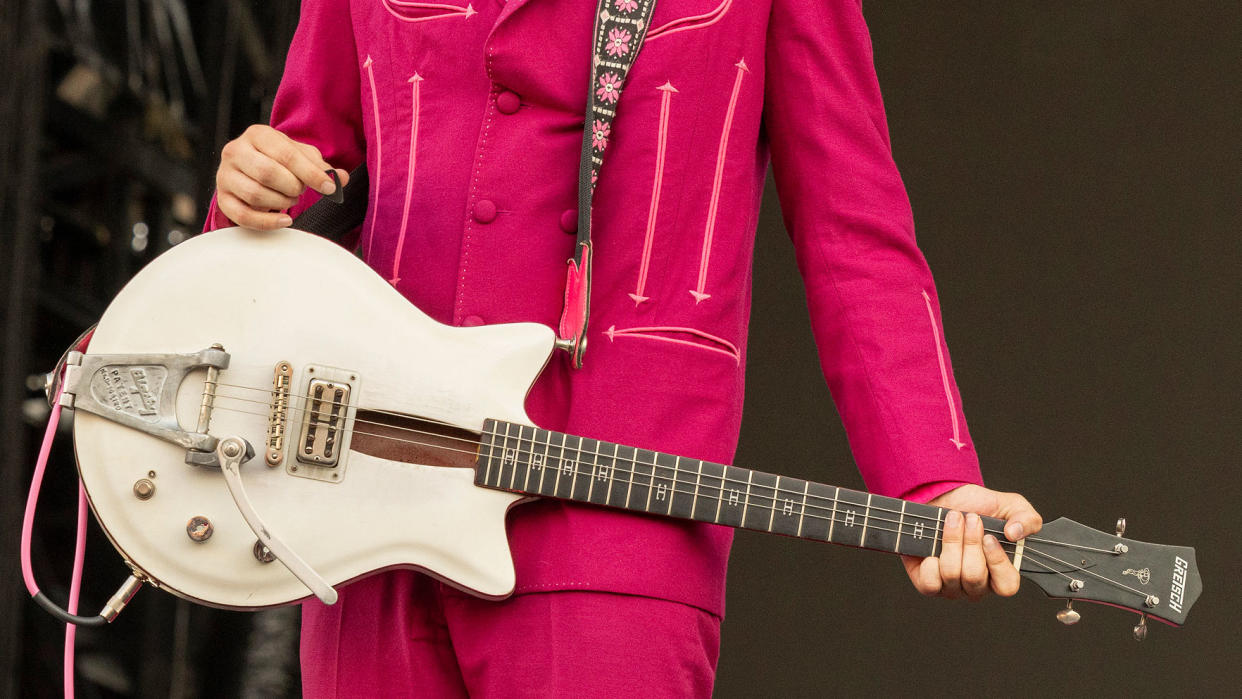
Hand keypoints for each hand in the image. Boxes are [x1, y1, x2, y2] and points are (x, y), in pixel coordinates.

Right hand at [215, 124, 349, 229]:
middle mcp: (235, 151)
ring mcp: (225, 175)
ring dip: (281, 202)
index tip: (328, 188)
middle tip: (300, 190)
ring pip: (255, 194)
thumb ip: (321, 167)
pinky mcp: (223, 199)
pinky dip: (268, 222)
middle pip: (268, 173)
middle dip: (292, 187)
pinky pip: (243, 216)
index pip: (286, 154)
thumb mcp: (301, 156)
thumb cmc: (279, 160)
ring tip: (289, 199)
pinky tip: (285, 220)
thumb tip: (340, 179)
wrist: (251, 168)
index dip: (311, 173)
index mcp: (257, 134)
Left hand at [900, 484, 1041, 600]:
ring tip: (952, 520)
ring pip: (952, 575)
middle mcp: (978, 586)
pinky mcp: (929, 583)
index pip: (1007, 586)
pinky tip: (933, 548)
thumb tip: (1015, 534)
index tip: (988, 537)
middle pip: (974, 577)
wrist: (946, 498)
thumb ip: (1027, 519)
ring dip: (951, 542)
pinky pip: (930, 584)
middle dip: (969, 542)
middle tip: (969, 518)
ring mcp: (952, 587)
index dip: (998, 563)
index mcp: (1001, 574)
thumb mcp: (1012, 506)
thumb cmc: (980, 507)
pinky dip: (930, 564)